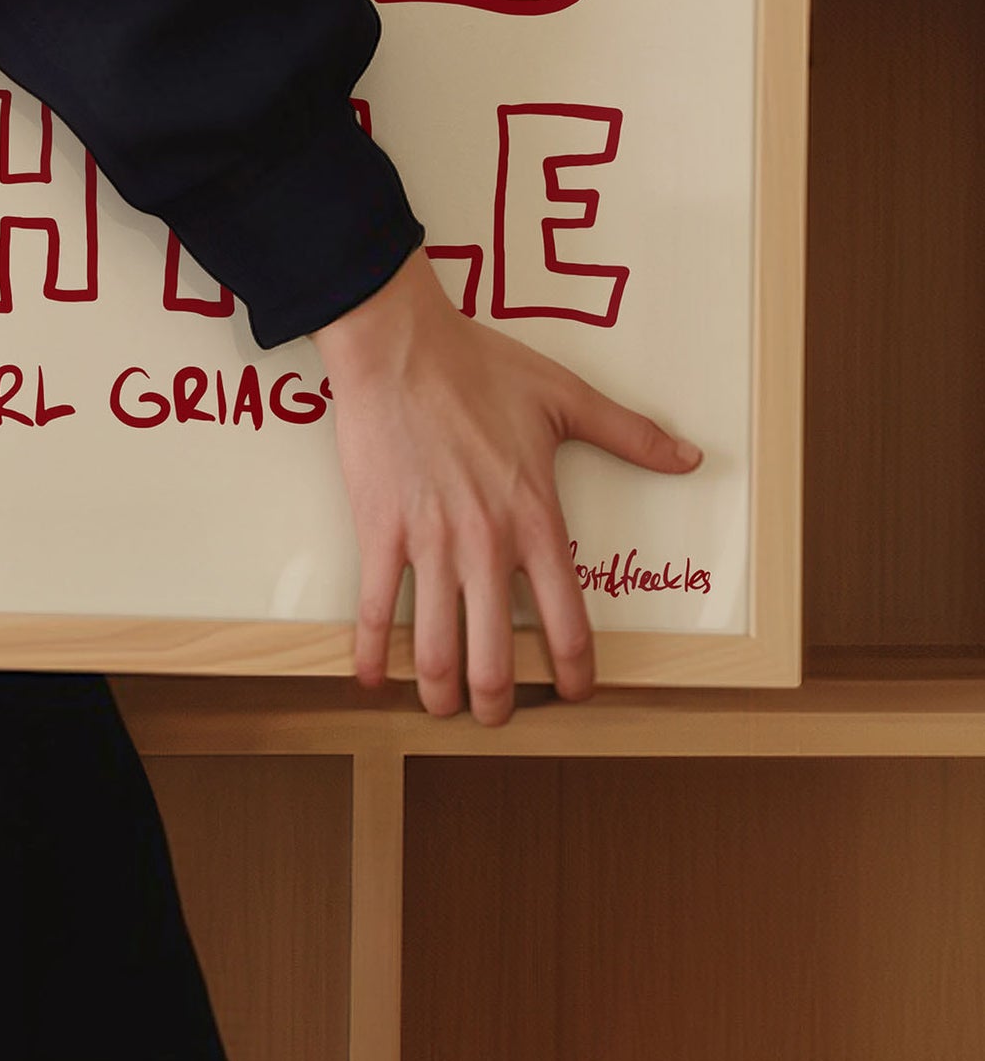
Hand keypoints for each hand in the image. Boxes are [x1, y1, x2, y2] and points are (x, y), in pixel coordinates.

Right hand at [312, 245, 701, 724]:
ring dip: (440, 693)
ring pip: (435, 649)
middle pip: (495, 658)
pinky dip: (371, 654)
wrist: (399, 346)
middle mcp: (485, 545)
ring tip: (443, 706)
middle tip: (496, 714)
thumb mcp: (564, 398)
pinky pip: (374, 610)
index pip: (568, 623)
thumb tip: (689, 455)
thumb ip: (629, 434)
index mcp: (535, 519)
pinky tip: (371, 677)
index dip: (574, 674)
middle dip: (497, 703)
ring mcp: (428, 543)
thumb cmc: (478, 367)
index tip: (572, 693)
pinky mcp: (379, 531)